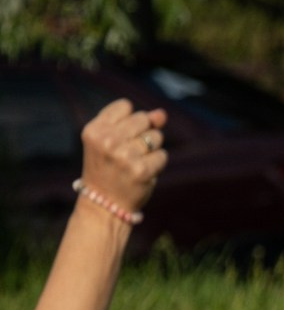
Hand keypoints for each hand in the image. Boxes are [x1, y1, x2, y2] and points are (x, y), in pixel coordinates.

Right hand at [79, 99, 168, 215]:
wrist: (104, 204)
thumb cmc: (109, 169)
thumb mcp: (112, 141)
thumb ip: (136, 122)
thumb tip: (161, 113)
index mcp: (94, 130)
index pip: (125, 106)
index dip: (130, 120)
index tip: (120, 137)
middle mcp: (107, 141)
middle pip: (143, 119)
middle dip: (143, 133)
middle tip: (128, 153)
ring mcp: (124, 155)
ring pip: (156, 136)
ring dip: (152, 149)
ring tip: (135, 162)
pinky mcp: (141, 170)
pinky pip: (163, 155)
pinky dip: (157, 163)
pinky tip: (144, 172)